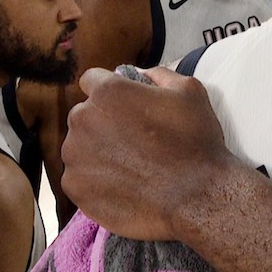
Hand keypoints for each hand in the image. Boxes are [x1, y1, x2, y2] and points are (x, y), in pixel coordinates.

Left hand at [61, 66, 225, 240]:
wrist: (196, 197)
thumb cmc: (195, 142)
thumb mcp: (189, 91)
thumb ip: (159, 74)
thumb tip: (141, 74)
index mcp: (108, 92)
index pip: (93, 80)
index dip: (111, 91)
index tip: (125, 106)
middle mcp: (84, 120)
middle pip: (85, 114)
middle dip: (104, 122)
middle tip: (134, 140)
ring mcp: (76, 156)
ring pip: (80, 147)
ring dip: (99, 151)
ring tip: (131, 166)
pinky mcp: (75, 188)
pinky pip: (79, 176)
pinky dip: (96, 180)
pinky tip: (124, 184)